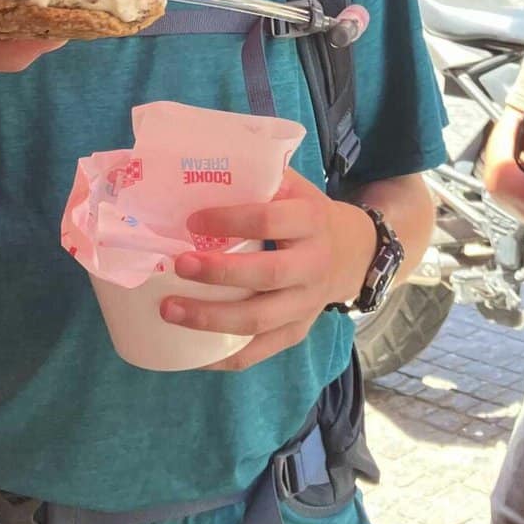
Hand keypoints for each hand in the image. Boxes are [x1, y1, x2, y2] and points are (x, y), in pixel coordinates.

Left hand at [162, 169, 376, 371]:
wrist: (353, 253)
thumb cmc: (307, 215)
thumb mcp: (294, 188)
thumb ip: (258, 178)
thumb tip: (198, 166)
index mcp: (310, 221)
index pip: (269, 220)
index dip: (230, 219)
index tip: (192, 221)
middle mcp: (312, 264)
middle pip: (266, 274)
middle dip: (219, 272)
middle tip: (178, 265)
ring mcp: (307, 304)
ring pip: (259, 320)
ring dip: (211, 319)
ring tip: (169, 310)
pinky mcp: (298, 331)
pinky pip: (260, 351)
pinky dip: (225, 357)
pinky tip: (192, 355)